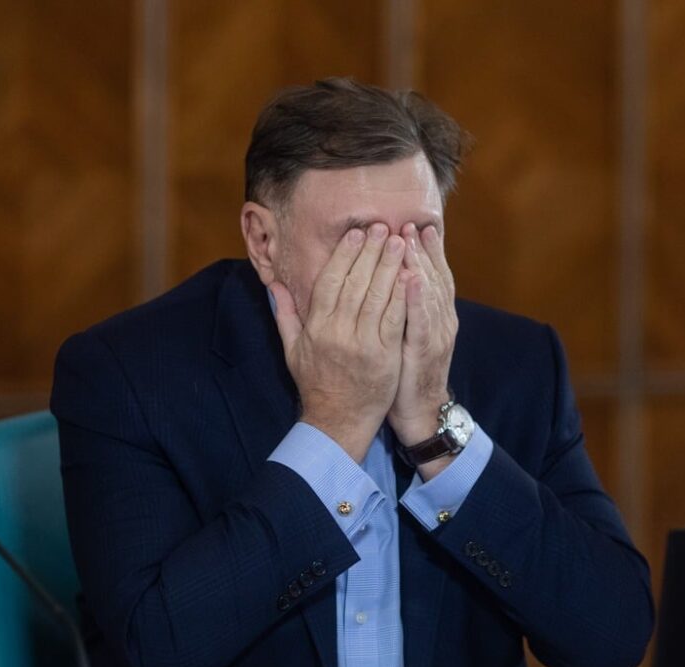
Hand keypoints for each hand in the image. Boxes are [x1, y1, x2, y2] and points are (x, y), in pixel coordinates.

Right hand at [270, 224, 408, 461]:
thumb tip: (274, 285)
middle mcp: (337, 333)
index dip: (344, 255)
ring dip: (390, 265)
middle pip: (356, 283)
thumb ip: (285, 315)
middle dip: (371, 252)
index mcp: (316, 328)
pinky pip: (395, 318)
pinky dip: (403, 295)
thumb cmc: (315, 384)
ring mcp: (362, 344)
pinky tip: (411, 274)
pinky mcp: (385, 356)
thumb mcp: (293, 351)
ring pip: (377, 296)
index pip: (330, 281)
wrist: (337, 422)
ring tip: (400, 241)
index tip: (357, 233)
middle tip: (383, 226)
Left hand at [388, 224, 457, 465]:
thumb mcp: (405, 335)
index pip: (432, 275)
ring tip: (410, 239)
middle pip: (433, 277)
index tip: (415, 225)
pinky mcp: (425, 351)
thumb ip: (401, 307)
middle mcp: (440, 320)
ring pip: (430, 293)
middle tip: (411, 222)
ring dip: (421, 264)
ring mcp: (436, 334)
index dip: (426, 250)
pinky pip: (421, 321)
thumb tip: (393, 280)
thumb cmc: (406, 372)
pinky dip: (418, 299)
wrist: (420, 411)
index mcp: (434, 316)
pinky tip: (412, 279)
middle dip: (422, 249)